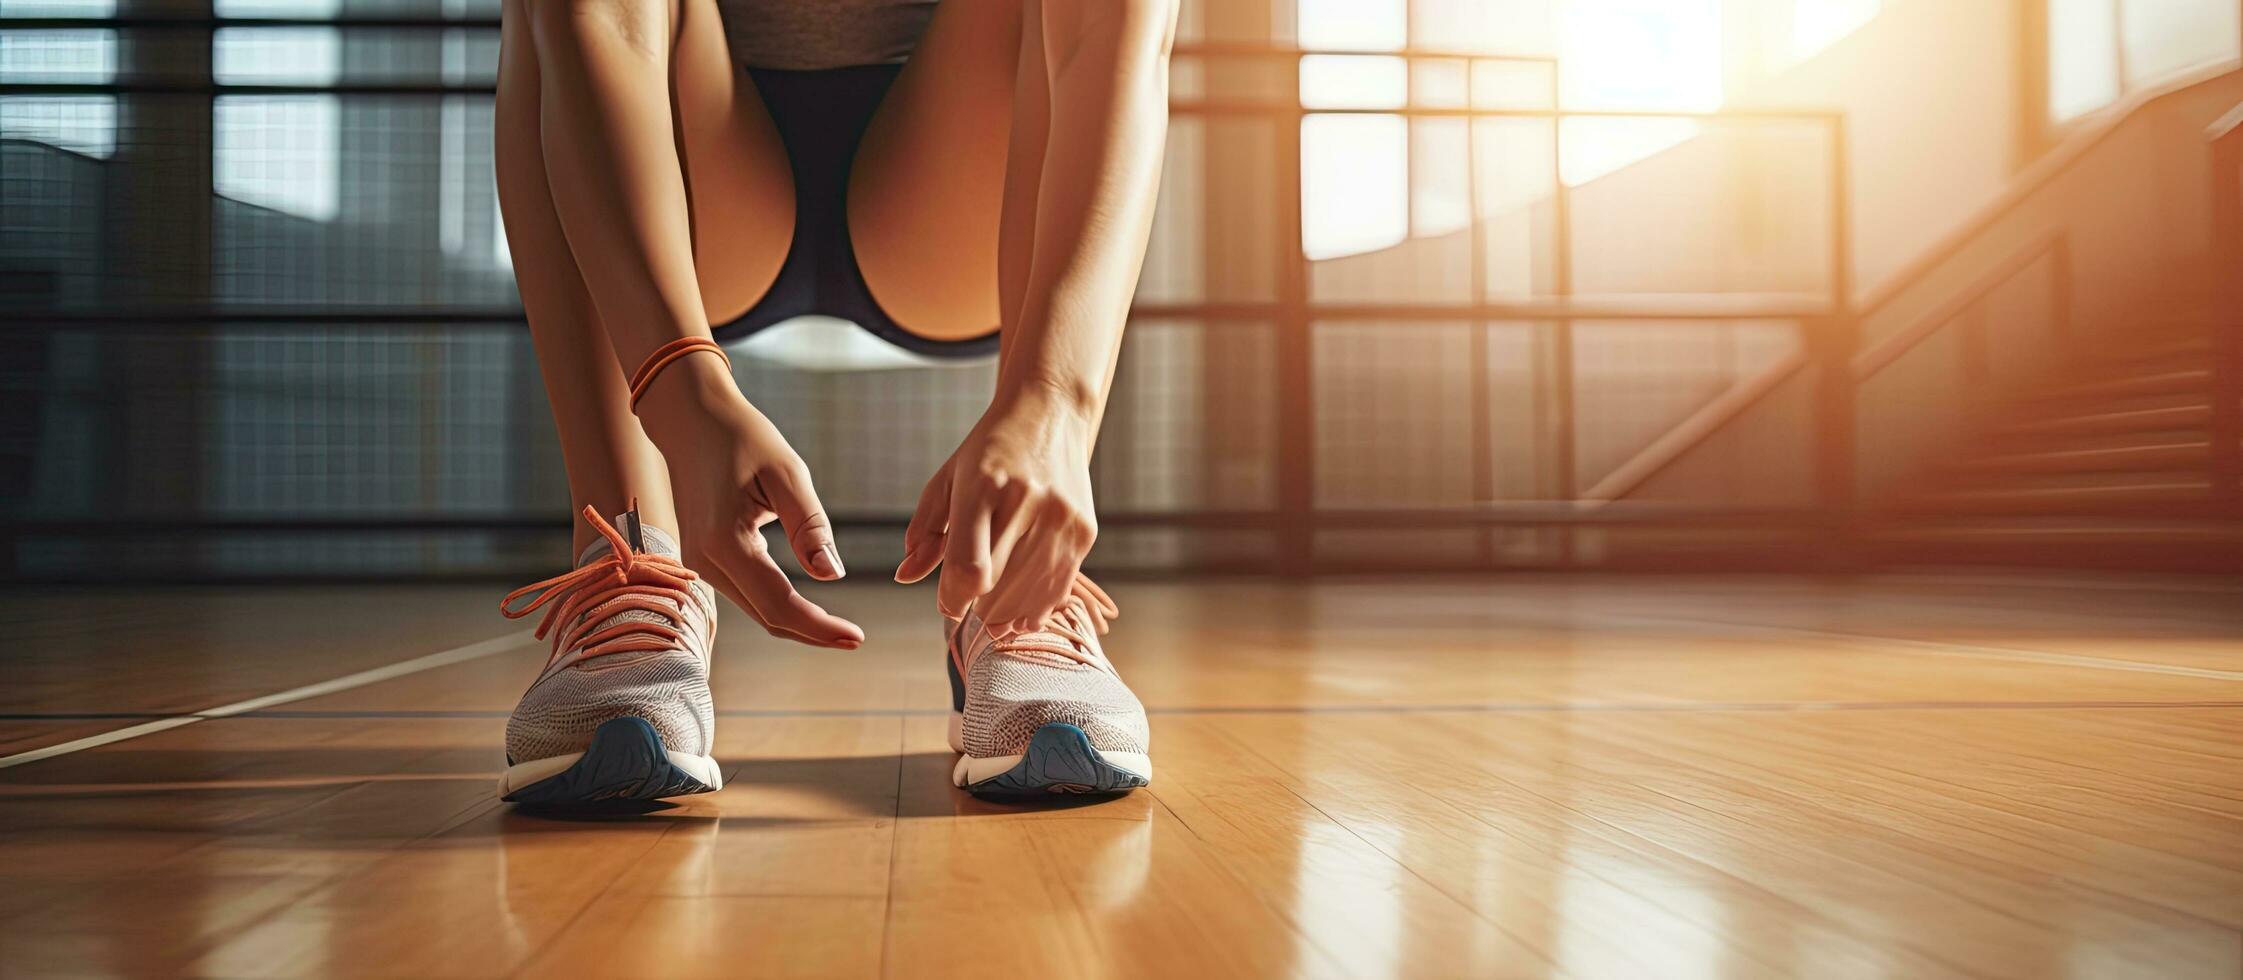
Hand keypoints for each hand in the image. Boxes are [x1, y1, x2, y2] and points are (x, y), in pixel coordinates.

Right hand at [637, 359, 862, 649]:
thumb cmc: (741, 437)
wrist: (689, 419)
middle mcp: (706, 561)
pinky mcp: (703, 558)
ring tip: (839, 630)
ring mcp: (699, 562)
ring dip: (797, 623)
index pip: (779, 604)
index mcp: (725, 541)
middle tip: (856, 639)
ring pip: (756, 610)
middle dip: (813, 633)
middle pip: (767, 617)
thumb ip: (809, 526)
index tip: (857, 636)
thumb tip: (832, 576)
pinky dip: (779, 606)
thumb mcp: (786, 472)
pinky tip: (808, 609)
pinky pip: (747, 594)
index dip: (819, 627)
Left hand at [896, 387, 1097, 633]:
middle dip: (977, 607)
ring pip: (1029, 595)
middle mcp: (1026, 501)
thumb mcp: (949, 479)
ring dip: (1007, 614)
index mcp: (984, 484)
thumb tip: (905, 576)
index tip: (948, 604)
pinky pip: (1058, 587)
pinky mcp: (1084, 530)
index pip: (968, 567)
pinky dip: (1037, 607)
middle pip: (996, 586)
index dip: (953, 599)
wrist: (1050, 413)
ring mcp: (1060, 518)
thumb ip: (925, 530)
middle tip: (970, 606)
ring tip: (994, 618)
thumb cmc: (990, 449)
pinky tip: (1022, 614)